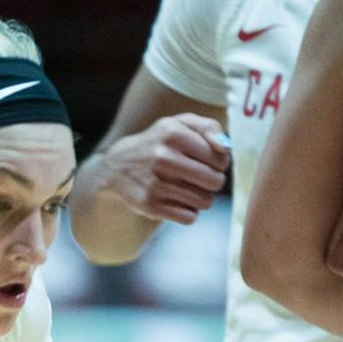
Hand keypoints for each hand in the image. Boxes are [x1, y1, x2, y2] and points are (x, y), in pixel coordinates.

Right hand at [99, 114, 231, 225]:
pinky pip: (189, 217)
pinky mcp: (150, 206)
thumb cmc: (159, 143)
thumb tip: (226, 149)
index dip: (220, 163)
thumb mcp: (179, 124)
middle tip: (201, 178)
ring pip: (205, 202)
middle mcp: (163, 157)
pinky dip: (188, 212)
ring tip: (188, 189)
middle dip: (213, 182)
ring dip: (201, 198)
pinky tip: (176, 201)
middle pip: (215, 182)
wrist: (117, 167)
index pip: (220, 158)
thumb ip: (208, 127)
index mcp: (173, 133)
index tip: (209, 162)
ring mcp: (156, 183)